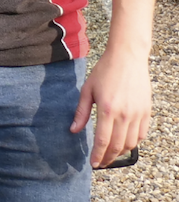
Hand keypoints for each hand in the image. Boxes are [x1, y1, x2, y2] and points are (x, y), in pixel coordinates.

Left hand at [71, 47, 151, 167]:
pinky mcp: (147, 112)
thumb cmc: (104, 71)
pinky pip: (142, 135)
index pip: (103, 141)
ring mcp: (138, 114)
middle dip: (108, 158)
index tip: (93, 164)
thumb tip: (73, 130)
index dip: (98, 155)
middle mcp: (124, 114)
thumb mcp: (88, 89)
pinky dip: (133, 142)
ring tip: (110, 153)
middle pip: (117, 146)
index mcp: (107, 109)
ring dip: (120, 152)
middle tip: (101, 162)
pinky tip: (124, 142)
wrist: (127, 58)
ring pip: (131, 143)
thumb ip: (81, 112)